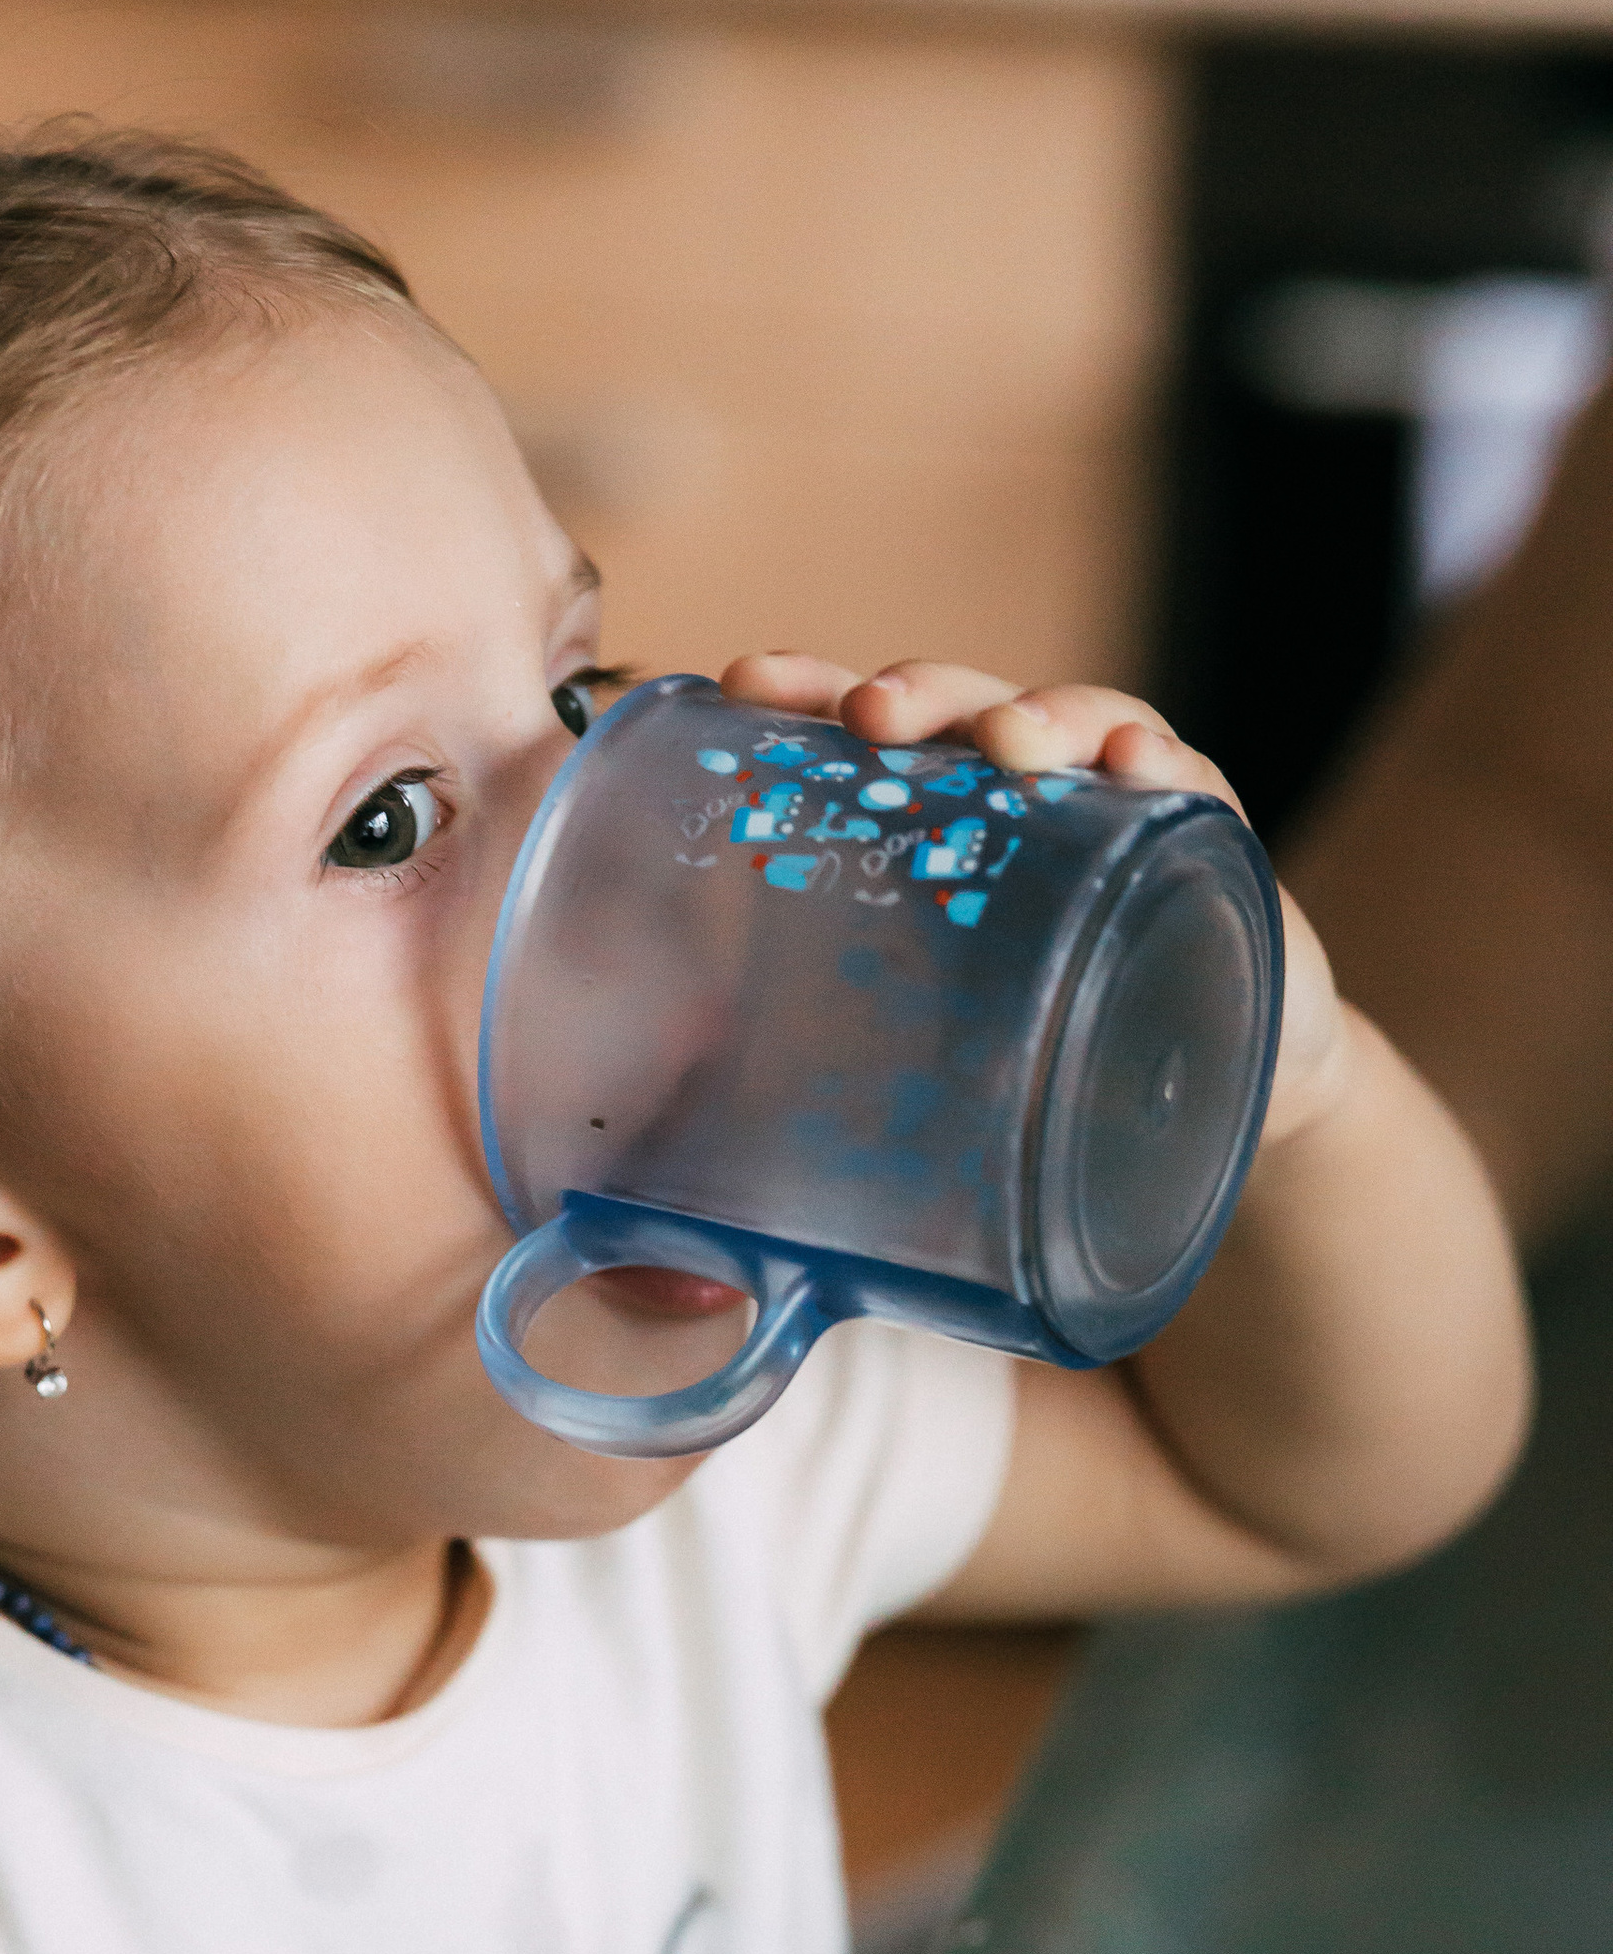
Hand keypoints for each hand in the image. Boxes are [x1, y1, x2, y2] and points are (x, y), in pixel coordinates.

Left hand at [719, 650, 1350, 1144]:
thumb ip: (848, 1130)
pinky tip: (1138, 764)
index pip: (860, 739)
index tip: (744, 684)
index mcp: (937, 831)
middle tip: (869, 715)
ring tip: (1010, 742)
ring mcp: (1115, 806)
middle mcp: (1022, 797)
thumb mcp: (946, 1082)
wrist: (1226, 1097)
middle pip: (957, 710)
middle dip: (912, 696)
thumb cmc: (1060, 1069)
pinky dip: (1163, 760)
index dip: (803, 697)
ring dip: (1035, 715)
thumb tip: (727, 1269)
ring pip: (1071, 723)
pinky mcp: (1206, 837)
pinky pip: (1191, 780)